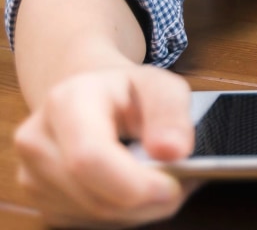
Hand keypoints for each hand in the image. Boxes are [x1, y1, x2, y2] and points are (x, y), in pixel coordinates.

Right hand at [14, 64, 195, 228]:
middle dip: (145, 202)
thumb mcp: (160, 85)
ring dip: (138, 210)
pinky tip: (134, 188)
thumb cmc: (129, 92)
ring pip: (93, 215)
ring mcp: (30, 174)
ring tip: (160, 180)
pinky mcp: (38, 200)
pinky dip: (121, 215)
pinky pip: (87, 223)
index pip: (90, 158)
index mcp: (66, 101)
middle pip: (93, 196)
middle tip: (180, 185)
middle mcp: (36, 139)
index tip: (173, 186)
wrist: (91, 98)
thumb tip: (174, 151)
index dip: (134, 183)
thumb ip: (171, 113)